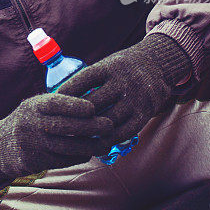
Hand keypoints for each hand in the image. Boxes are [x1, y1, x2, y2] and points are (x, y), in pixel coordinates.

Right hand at [0, 92, 114, 184]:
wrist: (1, 146)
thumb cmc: (30, 121)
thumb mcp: (37, 106)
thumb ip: (59, 104)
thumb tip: (95, 101)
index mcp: (33, 106)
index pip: (54, 103)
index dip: (74, 105)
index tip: (93, 108)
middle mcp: (31, 124)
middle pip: (63, 126)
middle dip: (90, 127)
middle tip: (109, 126)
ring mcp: (33, 144)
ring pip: (66, 147)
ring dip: (89, 146)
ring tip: (106, 144)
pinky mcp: (35, 161)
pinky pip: (62, 160)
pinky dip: (79, 156)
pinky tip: (90, 152)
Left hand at [57, 33, 191, 146]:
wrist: (158, 65)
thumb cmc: (122, 68)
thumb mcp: (107, 64)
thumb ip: (88, 80)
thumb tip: (58, 97)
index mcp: (110, 67)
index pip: (83, 80)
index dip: (67, 92)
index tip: (51, 103)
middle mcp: (123, 81)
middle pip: (93, 103)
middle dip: (75, 117)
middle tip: (58, 128)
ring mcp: (135, 98)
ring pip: (107, 120)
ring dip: (90, 133)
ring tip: (74, 141)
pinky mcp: (144, 113)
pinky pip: (123, 131)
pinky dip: (108, 140)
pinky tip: (96, 145)